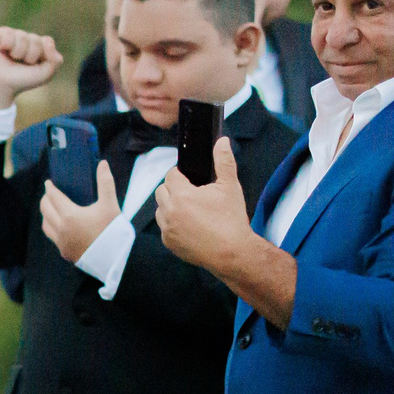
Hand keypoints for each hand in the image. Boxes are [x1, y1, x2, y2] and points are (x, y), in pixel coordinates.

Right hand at [0, 27, 62, 109]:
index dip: (42, 53)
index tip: (33, 66)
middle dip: (30, 55)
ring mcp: (11, 37)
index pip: (46, 41)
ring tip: (10, 59)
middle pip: (35, 39)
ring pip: (22, 36)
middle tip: (20, 64)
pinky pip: (9, 33)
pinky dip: (7, 44)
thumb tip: (47, 40)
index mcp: (36, 48)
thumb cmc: (21, 81)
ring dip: (18, 52)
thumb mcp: (45, 74)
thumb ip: (56, 60)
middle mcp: (24, 41)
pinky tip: (1, 51)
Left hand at [38, 160, 119, 263]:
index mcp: (70, 216)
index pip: (54, 198)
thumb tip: (102, 163)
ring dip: (46, 215)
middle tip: (49, 194)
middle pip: (45, 210)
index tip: (48, 183)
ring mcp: (61, 243)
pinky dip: (51, 228)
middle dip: (45, 200)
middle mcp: (61, 229)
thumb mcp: (110, 204)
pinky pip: (53, 238)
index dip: (50, 189)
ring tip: (51, 209)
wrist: (115, 258)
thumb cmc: (112, 230)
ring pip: (46, 225)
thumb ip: (105, 183)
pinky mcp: (65, 253)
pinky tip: (58, 226)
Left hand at [154, 136, 253, 267]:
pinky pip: (164, 227)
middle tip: (192, 193)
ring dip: (170, 206)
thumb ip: (224, 161)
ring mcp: (167, 229)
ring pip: (160, 210)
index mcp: (181, 195)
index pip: (171, 175)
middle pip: (162, 191)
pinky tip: (189, 225)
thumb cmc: (232, 219)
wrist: (232, 252)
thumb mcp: (230, 186)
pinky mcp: (168, 243)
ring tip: (190, 209)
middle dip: (174, 188)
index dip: (181, 174)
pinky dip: (172, 224)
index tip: (192, 179)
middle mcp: (169, 212)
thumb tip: (221, 141)